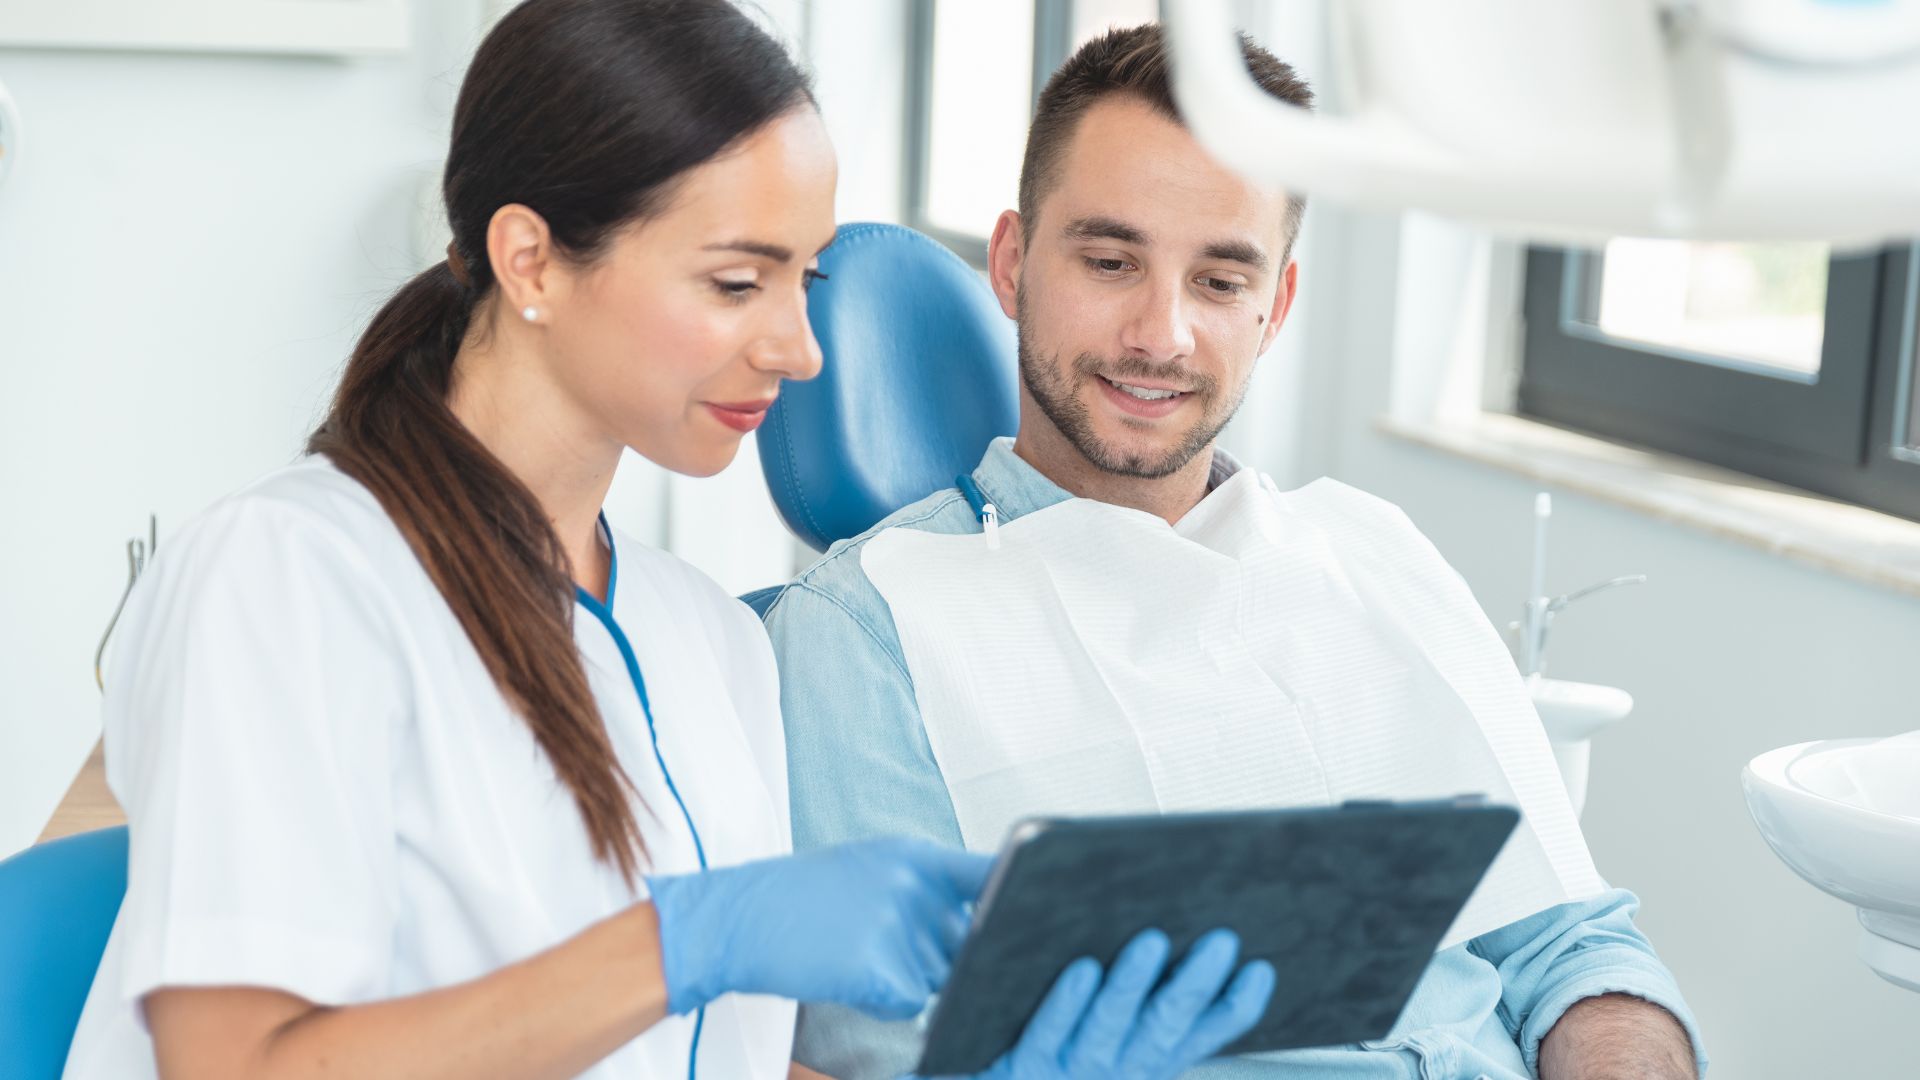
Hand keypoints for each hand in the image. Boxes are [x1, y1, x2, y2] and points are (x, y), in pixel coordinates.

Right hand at [647, 839, 991, 1018]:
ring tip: (853, 952)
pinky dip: (881, 1002)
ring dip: (906, 980)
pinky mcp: (878, 967)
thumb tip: (979, 922)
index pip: (990, 873)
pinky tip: (845, 976)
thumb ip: (923, 888)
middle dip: (945, 955)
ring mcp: (897, 926)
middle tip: (887, 942)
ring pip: (935, 978)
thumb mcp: (868, 866)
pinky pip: (907, 1004)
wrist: (737, 917)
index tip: (1046, 905)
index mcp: (915, 856)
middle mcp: (914, 886)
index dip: (1018, 891)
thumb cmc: (801, 896)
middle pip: (966, 941)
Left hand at [938, 927, 1275, 1078]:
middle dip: (1193, 984)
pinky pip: (1048, 1034)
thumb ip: (1142, 987)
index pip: (1203, 1034)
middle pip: (1162, 1028)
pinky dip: (1067, 1004)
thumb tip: (1170, 917)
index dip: (1234, 1007)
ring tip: (1154, 940)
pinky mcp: (1021, 1069)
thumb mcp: (1105, 1022)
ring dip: (1134, 986)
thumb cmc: (1048, 1041)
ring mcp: (1071, 1073)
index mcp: (1145, 1058)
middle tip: (1221, 939)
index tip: (1261, 968)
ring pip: (1110, 1031)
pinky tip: (1082, 970)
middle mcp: (1117, 1070)